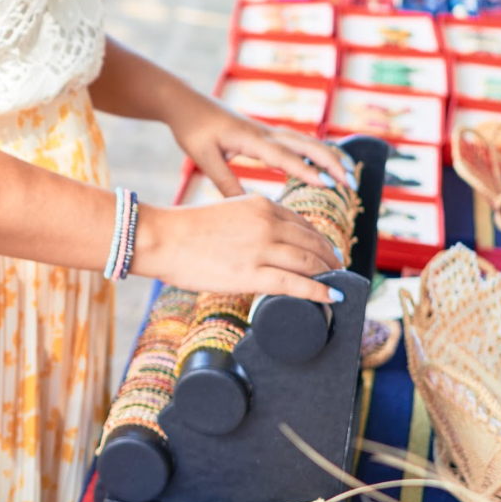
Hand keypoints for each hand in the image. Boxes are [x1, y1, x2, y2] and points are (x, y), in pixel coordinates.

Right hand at [133, 198, 342, 300]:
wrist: (162, 238)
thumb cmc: (185, 229)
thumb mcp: (227, 213)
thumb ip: (250, 223)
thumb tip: (263, 245)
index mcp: (260, 204)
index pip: (302, 223)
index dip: (319, 240)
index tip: (327, 252)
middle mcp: (267, 222)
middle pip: (312, 242)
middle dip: (330, 258)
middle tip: (338, 270)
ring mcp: (261, 248)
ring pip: (309, 262)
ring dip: (328, 274)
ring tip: (337, 284)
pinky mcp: (253, 273)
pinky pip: (296, 283)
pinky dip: (319, 291)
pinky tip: (331, 297)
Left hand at [165, 91, 351, 196]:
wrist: (186, 104)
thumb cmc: (193, 130)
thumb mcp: (205, 159)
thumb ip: (225, 182)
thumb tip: (245, 207)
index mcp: (251, 139)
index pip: (284, 156)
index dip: (307, 171)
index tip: (328, 184)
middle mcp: (265, 133)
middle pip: (306, 144)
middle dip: (331, 162)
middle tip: (352, 183)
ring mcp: (267, 131)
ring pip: (306, 141)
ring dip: (328, 156)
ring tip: (348, 175)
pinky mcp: (266, 133)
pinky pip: (297, 141)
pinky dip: (316, 151)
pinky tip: (326, 164)